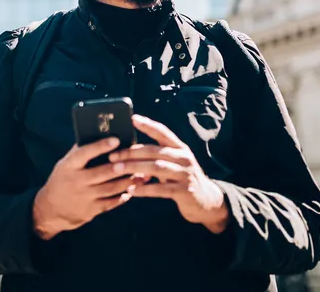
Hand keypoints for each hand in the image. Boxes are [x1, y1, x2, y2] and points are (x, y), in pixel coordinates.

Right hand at [32, 137, 140, 239]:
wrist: (50, 209)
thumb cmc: (62, 179)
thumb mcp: (64, 164)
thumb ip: (80, 153)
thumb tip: (99, 135)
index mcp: (68, 166)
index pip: (85, 153)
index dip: (100, 146)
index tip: (116, 139)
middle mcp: (76, 181)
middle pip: (102, 173)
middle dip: (121, 167)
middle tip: (136, 160)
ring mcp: (84, 197)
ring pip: (111, 189)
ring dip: (128, 182)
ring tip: (141, 175)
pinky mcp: (91, 211)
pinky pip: (111, 202)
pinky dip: (123, 196)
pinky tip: (132, 190)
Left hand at [108, 115, 229, 233]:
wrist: (206, 201)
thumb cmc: (182, 179)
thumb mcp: (174, 164)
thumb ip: (157, 157)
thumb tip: (129, 151)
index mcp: (180, 148)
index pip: (163, 132)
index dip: (148, 125)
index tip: (132, 118)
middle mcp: (184, 158)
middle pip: (154, 151)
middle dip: (131, 152)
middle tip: (112, 156)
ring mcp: (185, 174)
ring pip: (156, 168)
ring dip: (134, 168)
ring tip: (117, 170)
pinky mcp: (184, 191)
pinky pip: (160, 189)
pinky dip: (144, 189)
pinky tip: (131, 190)